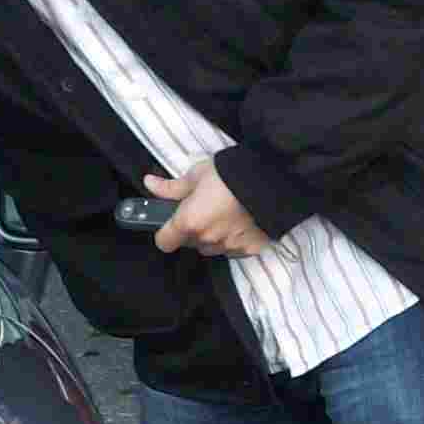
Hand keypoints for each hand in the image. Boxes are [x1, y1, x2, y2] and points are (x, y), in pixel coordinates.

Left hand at [144, 159, 275, 259]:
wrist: (274, 178)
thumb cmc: (231, 173)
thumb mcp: (198, 174)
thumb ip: (172, 187)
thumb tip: (150, 184)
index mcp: (189, 222)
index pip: (164, 242)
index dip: (164, 232)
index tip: (170, 222)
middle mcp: (207, 240)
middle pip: (190, 243)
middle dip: (193, 229)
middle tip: (203, 208)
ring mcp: (229, 247)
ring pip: (212, 248)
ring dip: (213, 236)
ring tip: (225, 213)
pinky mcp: (250, 249)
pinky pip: (234, 249)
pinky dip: (234, 239)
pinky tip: (242, 220)